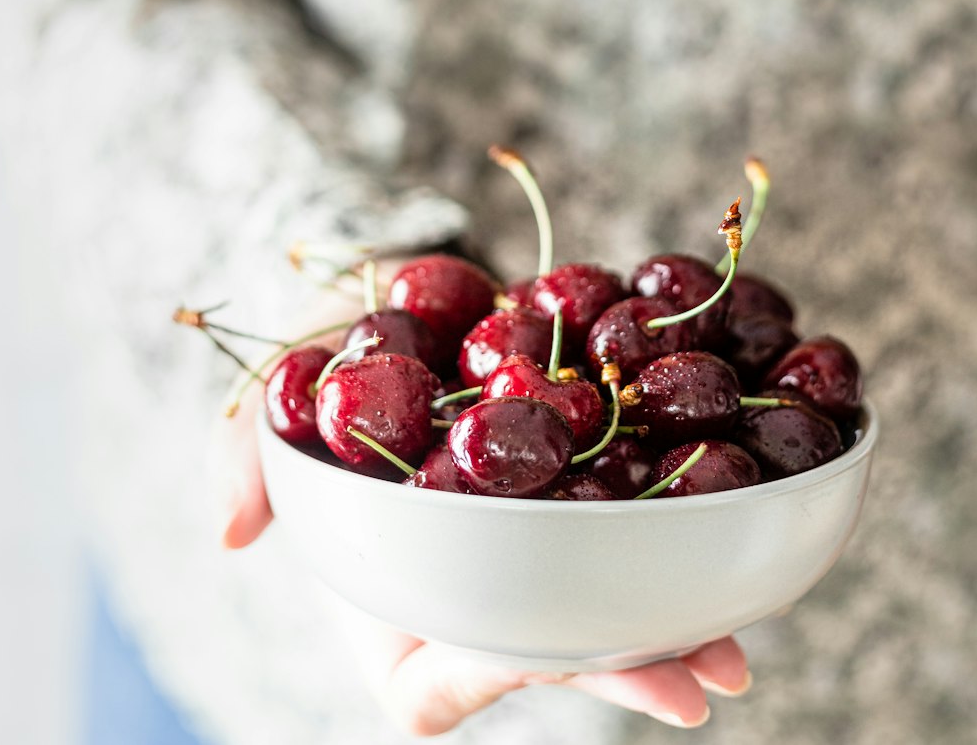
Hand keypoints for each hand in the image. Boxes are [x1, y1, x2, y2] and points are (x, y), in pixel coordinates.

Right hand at [213, 295, 751, 735]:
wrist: (421, 291)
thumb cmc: (340, 346)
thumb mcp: (282, 384)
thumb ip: (247, 449)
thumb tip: (232, 533)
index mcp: (392, 588)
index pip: (424, 681)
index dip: (472, 681)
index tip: (516, 653)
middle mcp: (473, 588)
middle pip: (541, 659)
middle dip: (613, 672)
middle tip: (691, 686)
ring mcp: (537, 550)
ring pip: (604, 613)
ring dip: (672, 632)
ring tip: (733, 652)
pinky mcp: (587, 498)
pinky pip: (640, 537)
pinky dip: (691, 548)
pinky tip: (744, 541)